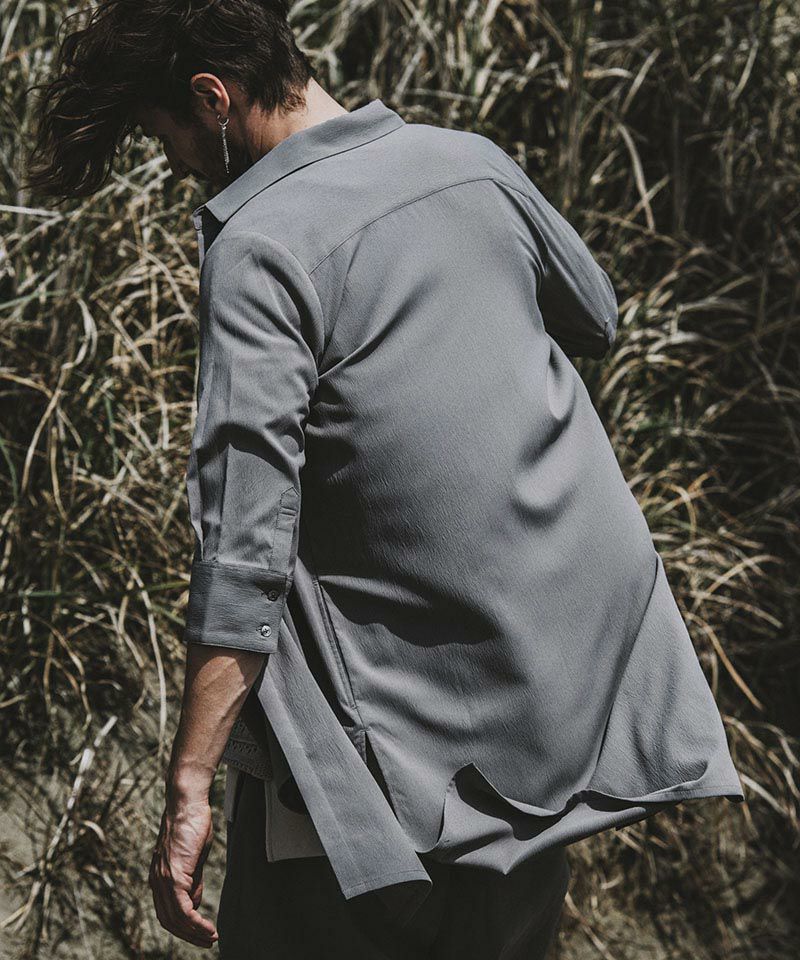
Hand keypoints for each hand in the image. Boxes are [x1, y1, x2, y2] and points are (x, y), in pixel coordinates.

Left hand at [149, 792, 218, 947]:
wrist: (187, 804)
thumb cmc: (192, 825)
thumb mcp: (193, 858)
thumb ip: (192, 882)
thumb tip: (194, 904)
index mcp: (159, 878)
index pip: (167, 912)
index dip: (183, 927)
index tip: (200, 933)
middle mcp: (157, 881)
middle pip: (168, 921)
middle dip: (188, 935)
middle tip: (207, 942)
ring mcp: (163, 879)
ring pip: (175, 918)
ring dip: (194, 933)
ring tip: (211, 938)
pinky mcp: (173, 875)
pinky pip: (183, 909)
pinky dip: (195, 922)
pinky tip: (208, 927)